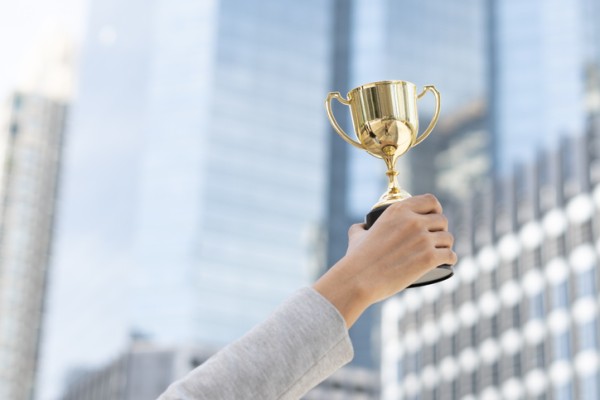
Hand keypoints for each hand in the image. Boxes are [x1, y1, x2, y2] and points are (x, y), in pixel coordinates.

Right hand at [313, 194, 456, 326]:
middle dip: (440, 230)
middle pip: (442, 220)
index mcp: (398, 211)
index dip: (435, 209)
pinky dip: (450, 259)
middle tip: (436, 239)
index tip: (434, 218)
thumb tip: (362, 227)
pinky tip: (447, 262)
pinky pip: (450, 255)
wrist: (359, 279)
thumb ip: (361, 227)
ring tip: (441, 252)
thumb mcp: (357, 235)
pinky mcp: (429, 258)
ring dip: (446, 245)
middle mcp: (413, 221)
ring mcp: (423, 240)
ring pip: (448, 238)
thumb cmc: (357, 259)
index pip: (430, 201)